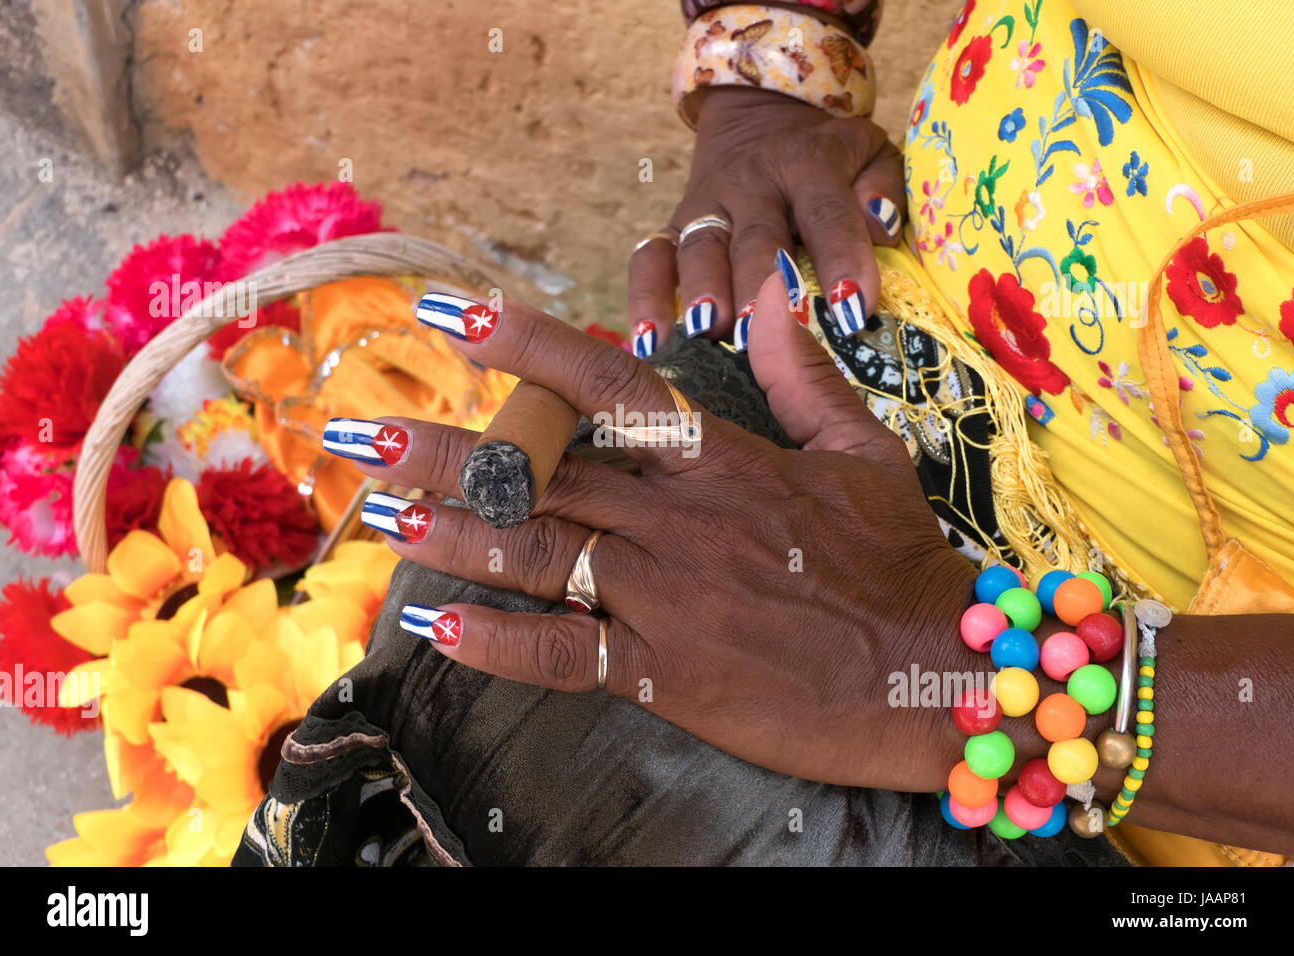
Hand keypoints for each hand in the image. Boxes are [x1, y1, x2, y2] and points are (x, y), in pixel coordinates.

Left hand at [338, 269, 976, 791]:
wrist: (931, 673)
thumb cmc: (898, 562)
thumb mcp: (863, 453)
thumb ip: (802, 373)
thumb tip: (770, 291)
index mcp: (722, 462)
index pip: (610, 387)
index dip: (527, 346)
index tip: (452, 316)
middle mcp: (680, 522)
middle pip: (547, 473)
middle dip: (451, 449)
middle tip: (362, 430)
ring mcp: (668, 599)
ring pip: (540, 556)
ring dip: (456, 532)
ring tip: (385, 510)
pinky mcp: (668, 674)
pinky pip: (568, 656)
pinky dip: (502, 643)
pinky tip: (442, 626)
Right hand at [629, 87, 904, 355]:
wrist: (761, 117)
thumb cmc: (828, 158)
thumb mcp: (869, 152)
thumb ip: (882, 186)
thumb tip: (880, 227)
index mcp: (809, 165)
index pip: (827, 212)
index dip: (841, 258)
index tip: (853, 311)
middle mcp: (753, 184)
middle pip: (755, 236)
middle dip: (759, 283)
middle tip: (765, 329)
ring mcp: (706, 206)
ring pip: (700, 247)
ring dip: (703, 290)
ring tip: (710, 330)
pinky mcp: (672, 227)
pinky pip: (650, 259)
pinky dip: (645, 298)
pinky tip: (649, 342)